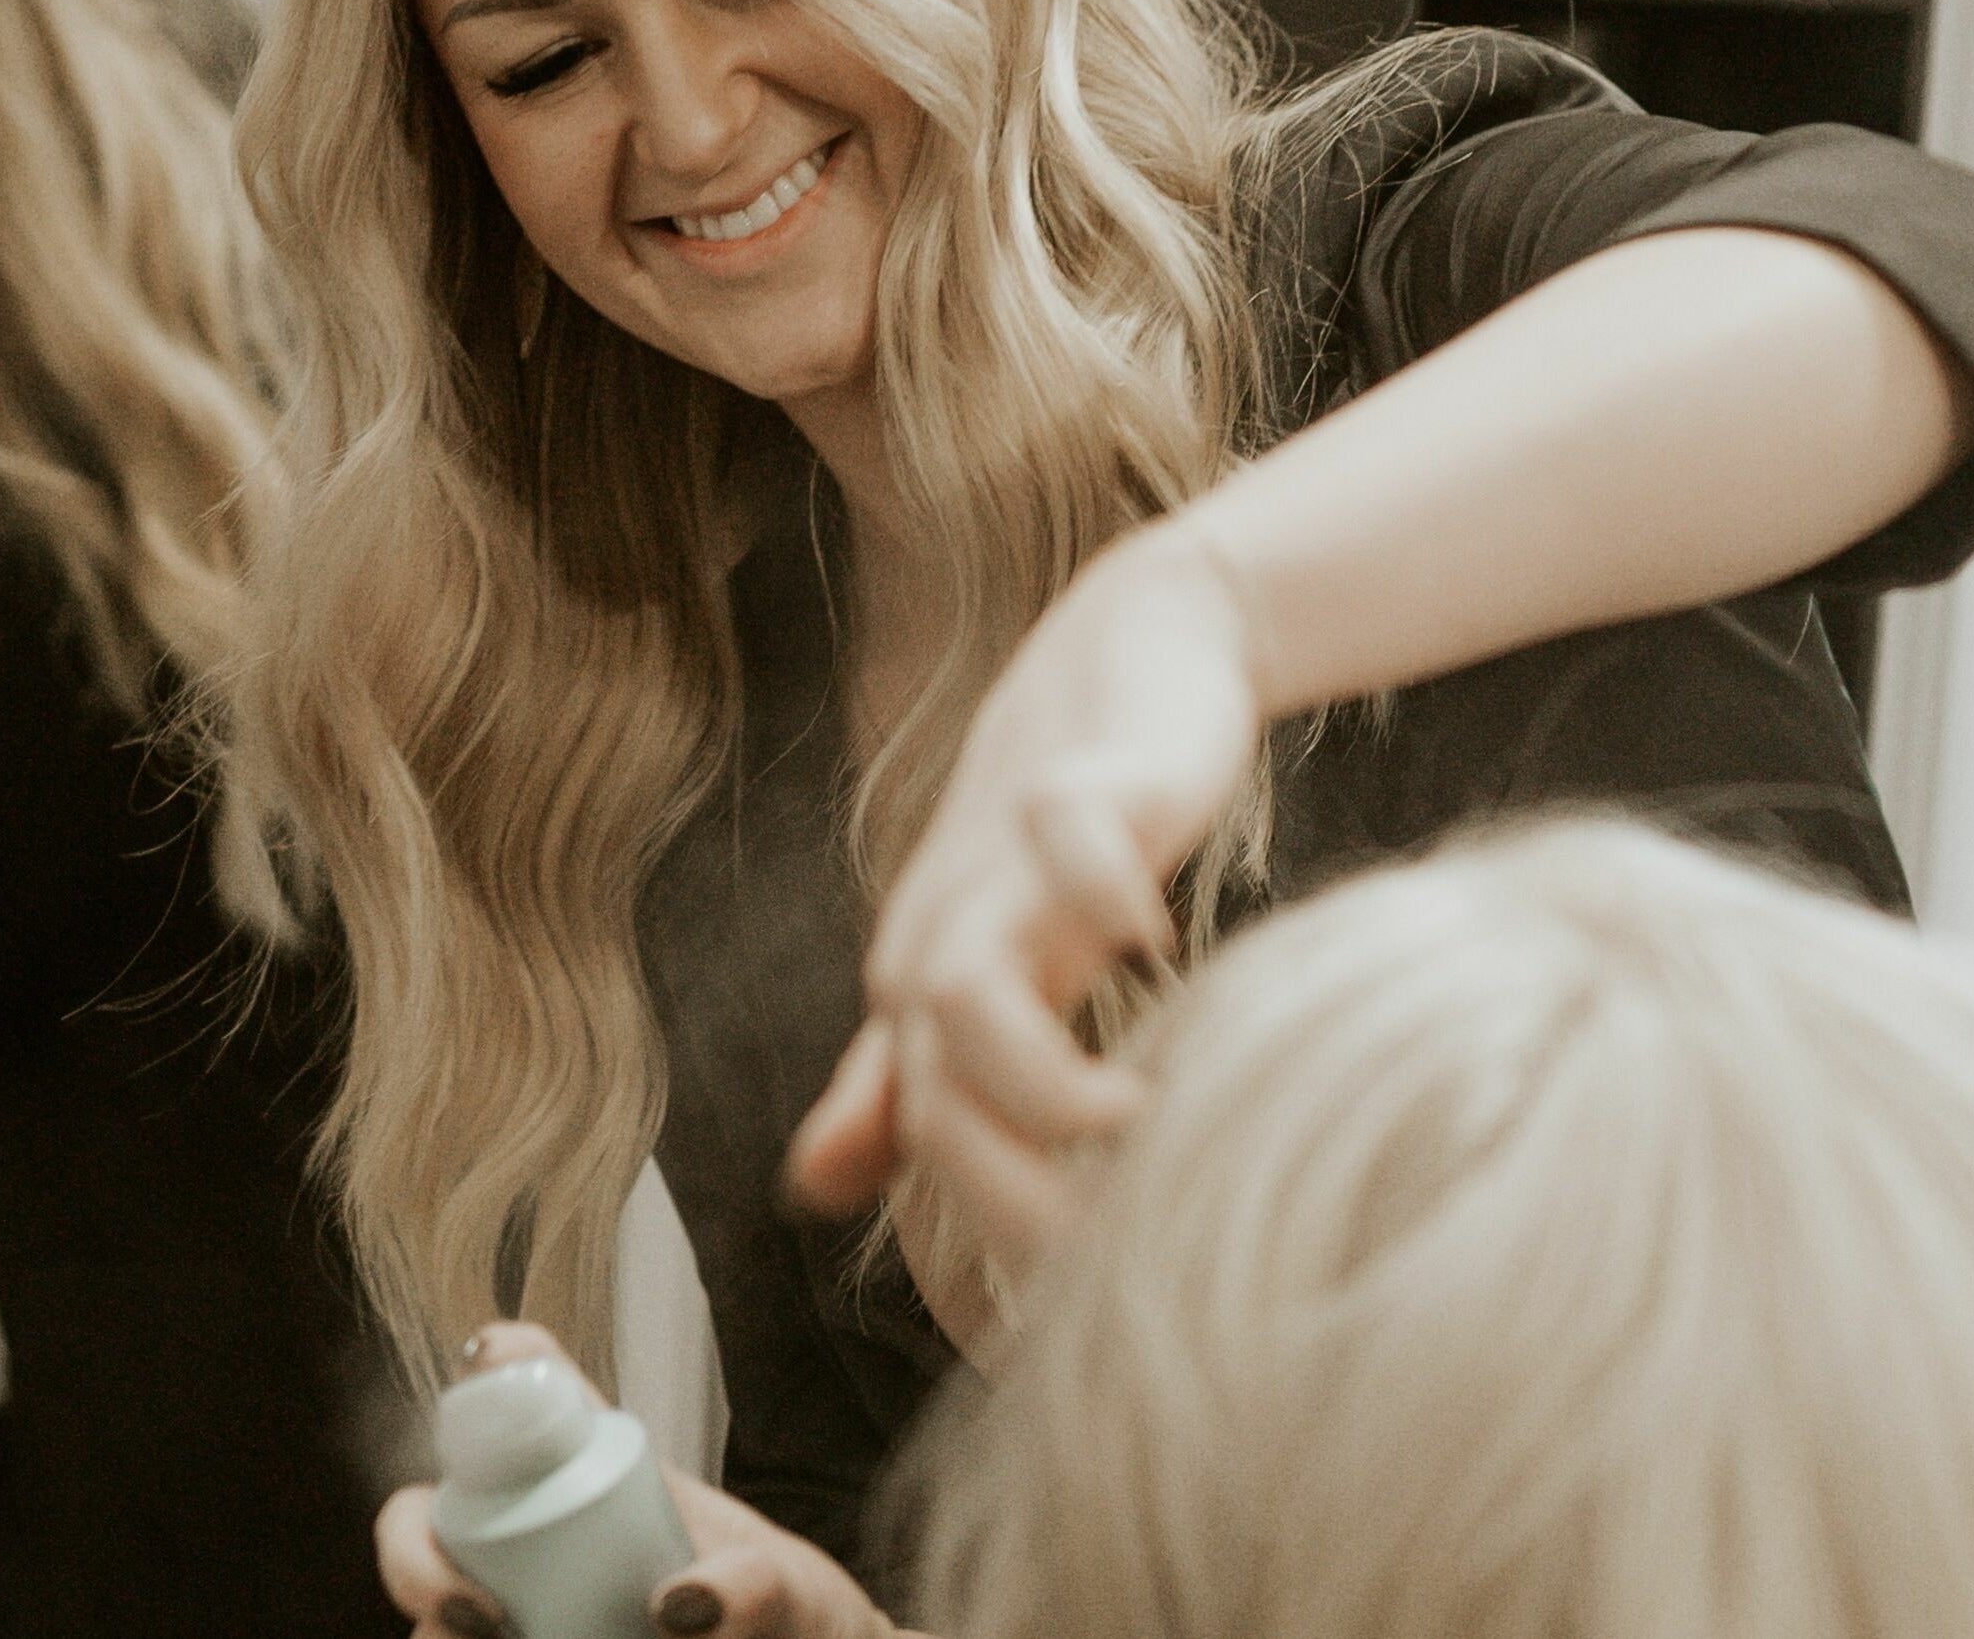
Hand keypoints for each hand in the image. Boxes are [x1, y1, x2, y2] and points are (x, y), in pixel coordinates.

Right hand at [379, 1325, 899, 1638]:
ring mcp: (519, 1607)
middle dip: (417, 1558)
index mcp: (595, 1473)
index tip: (490, 1364)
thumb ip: (758, 1588)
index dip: (494, 1362)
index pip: (524, 1391)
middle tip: (477, 1621)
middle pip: (426, 1517)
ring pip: (436, 1613)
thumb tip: (678, 1605)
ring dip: (438, 1627)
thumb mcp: (789, 1594)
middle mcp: (536, 1534)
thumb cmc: (799, 1623)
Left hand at [789, 516, 1263, 1270]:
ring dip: (1041, 1078)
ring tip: (1140, 1120)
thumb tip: (809, 1189)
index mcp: (920, 1002)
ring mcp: (1003, 865)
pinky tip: (1164, 944)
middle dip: (1015, 1191)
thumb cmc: (1055, 839)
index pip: (919, 1158)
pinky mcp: (1076, 787)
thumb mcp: (986, 964)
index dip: (983, 1249)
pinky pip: (1068, 844)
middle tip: (1121, 1244)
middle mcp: (941, 940)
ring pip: (959, 990)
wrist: (1128, 659)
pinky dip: (1106, 899)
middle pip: (929, 1094)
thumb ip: (903, 1081)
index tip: (1069, 1314)